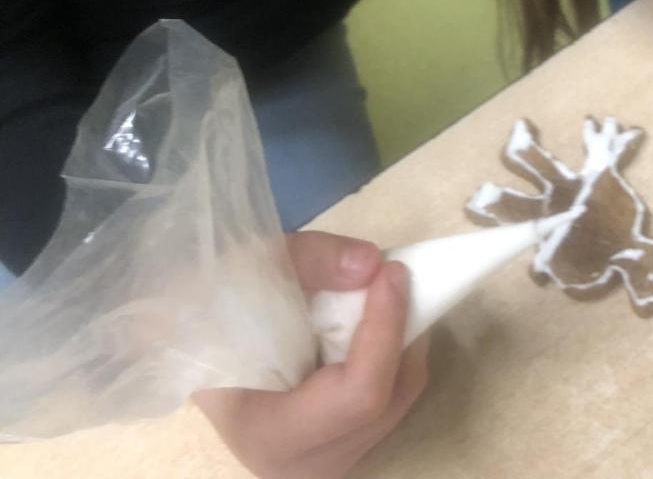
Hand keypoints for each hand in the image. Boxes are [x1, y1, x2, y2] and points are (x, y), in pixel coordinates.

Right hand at [194, 231, 428, 478]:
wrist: (188, 338)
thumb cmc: (211, 306)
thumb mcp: (249, 269)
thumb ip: (310, 260)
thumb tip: (371, 263)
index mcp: (271, 435)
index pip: (357, 395)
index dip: (383, 331)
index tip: (391, 271)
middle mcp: (306, 463)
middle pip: (387, 400)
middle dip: (399, 330)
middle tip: (393, 272)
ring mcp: (327, 460)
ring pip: (397, 402)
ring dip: (399, 340)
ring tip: (381, 292)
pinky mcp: (341, 445)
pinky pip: (389, 403)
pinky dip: (390, 357)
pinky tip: (369, 322)